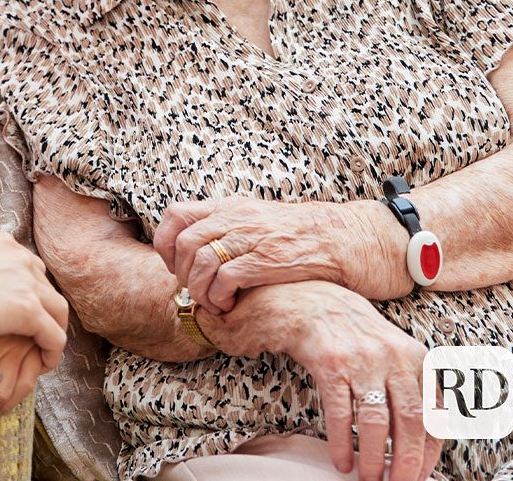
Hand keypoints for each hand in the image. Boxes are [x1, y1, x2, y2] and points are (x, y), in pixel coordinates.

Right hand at [0, 230, 67, 366]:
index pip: (27, 267)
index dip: (28, 291)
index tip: (20, 312)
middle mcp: (19, 256)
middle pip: (45, 286)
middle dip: (45, 310)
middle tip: (36, 335)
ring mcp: (27, 282)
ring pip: (57, 311)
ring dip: (54, 331)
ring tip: (44, 353)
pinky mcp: (29, 310)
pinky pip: (54, 337)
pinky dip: (52, 353)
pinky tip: (43, 366)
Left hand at [151, 196, 403, 313]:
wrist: (348, 238)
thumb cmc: (303, 238)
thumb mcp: (259, 222)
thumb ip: (230, 229)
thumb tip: (199, 250)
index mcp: (231, 207)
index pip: (175, 214)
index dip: (164, 242)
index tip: (173, 265)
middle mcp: (236, 217)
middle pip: (181, 240)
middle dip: (178, 271)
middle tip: (192, 290)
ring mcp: (251, 237)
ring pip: (199, 260)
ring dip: (198, 288)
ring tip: (211, 302)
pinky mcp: (267, 259)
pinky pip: (225, 277)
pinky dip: (218, 296)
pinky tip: (229, 306)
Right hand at [251, 281, 442, 480]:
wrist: (310, 302)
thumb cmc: (355, 334)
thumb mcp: (394, 351)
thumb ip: (413, 388)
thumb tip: (427, 441)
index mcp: (415, 358)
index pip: (434, 415)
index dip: (430, 452)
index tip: (420, 475)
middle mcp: (392, 357)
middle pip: (410, 422)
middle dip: (406, 462)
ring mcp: (361, 359)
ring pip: (376, 422)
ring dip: (374, 459)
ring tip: (368, 479)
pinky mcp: (331, 363)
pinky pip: (340, 413)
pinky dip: (342, 442)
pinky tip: (342, 460)